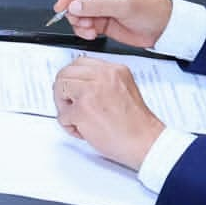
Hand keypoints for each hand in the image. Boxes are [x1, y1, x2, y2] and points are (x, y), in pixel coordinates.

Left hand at [51, 58, 166, 167]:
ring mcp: (91, 92)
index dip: (72, 78)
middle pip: (65, 73)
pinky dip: (68, 126)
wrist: (145, 142)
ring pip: (60, 89)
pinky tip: (83, 131)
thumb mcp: (124, 89)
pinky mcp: (82, 110)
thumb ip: (103, 83)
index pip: (80, 63)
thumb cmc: (136, 124)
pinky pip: (62, 115)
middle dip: (63, 90)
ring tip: (77, 118)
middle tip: (69, 105)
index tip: (72, 88)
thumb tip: (79, 84)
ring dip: (63, 106)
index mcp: (114, 70)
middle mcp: (103, 76)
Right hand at [55, 0, 174, 47]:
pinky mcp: (102, 20)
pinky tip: (92, 33)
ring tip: (89, 29)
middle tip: (80, 21)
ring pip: (79, 13)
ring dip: (80, 23)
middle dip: (75, 12)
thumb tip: (75, 6)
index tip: (61, 7)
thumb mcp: (124, 6)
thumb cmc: (152, 11)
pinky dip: (84, 30)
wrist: (162, 30)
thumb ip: (97, 6)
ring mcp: (102, 6)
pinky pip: (85, 24)